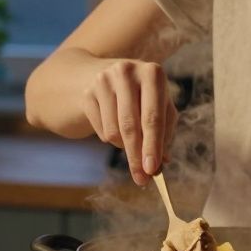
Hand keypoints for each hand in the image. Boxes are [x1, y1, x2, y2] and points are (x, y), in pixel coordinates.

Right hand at [82, 59, 177, 185]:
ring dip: (124, 146)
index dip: (153, 146)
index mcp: (153, 73)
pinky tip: (113, 126)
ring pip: (114, 131)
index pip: (154, 117)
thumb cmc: (140, 96)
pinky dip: (110, 138)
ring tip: (129, 139)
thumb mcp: (157, 106)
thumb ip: (163, 132)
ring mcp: (103, 80)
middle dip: (136, 156)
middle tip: (141, 178)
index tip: (152, 169)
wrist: (101, 77)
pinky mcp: (87, 93)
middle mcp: (127, 72)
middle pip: (131, 126)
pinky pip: (101, 130)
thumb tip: (161, 164)